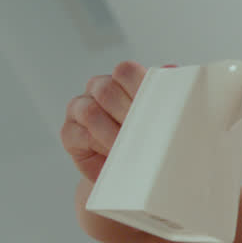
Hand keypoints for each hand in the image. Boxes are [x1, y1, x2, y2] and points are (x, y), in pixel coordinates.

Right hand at [61, 60, 172, 181]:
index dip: (139, 87)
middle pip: (106, 89)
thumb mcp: (164, 118)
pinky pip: (77, 133)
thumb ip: (166, 93)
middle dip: (128, 114)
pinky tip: (113, 155)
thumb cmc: (151, 141)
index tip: (156, 110)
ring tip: (131, 149)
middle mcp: (99, 89)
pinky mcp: (69, 132)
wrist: (132, 172)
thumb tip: (172, 69)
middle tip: (146, 134)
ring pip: (90, 111)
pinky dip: (97, 145)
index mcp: (123, 80)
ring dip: (113, 133)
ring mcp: (80, 108)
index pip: (125, 71)